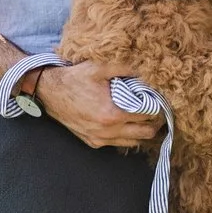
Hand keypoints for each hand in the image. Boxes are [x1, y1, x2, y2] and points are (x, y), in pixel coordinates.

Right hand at [37, 60, 163, 148]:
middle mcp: (108, 131)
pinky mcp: (93, 142)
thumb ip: (124, 68)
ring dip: (142, 131)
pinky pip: (118, 144)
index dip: (157, 107)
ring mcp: (100, 139)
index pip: (147, 115)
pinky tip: (126, 124)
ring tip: (144, 117)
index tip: (160, 100)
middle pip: (146, 133)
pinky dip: (127, 136)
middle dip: (155, 122)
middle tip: (157, 110)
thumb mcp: (99, 68)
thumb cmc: (74, 79)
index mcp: (113, 113)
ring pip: (133, 142)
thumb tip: (144, 70)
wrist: (50, 92)